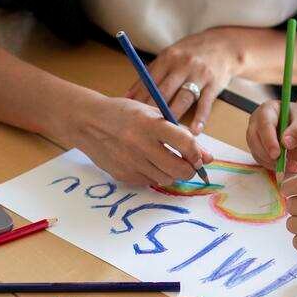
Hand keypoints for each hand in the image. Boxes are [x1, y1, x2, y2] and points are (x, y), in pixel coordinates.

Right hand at [73, 96, 213, 187]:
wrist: (88, 122)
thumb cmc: (124, 114)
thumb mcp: (152, 115)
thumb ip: (180, 134)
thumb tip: (208, 157)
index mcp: (150, 124)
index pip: (185, 144)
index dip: (197, 153)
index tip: (199, 156)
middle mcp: (140, 144)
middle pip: (179, 169)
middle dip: (190, 170)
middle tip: (188, 165)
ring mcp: (130, 162)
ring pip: (166, 179)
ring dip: (172, 173)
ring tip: (166, 161)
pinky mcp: (123, 175)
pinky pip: (149, 182)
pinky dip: (154, 175)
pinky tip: (148, 163)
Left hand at [124, 29, 243, 133]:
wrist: (223, 45)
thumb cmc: (190, 53)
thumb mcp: (169, 56)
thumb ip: (149, 75)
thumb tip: (127, 97)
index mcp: (168, 57)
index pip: (150, 81)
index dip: (140, 99)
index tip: (132, 116)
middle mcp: (183, 64)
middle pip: (164, 91)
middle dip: (153, 110)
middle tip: (144, 128)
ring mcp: (199, 74)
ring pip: (183, 98)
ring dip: (174, 116)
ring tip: (166, 132)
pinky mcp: (214, 83)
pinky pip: (205, 103)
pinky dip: (200, 118)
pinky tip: (194, 131)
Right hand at [247, 101, 296, 174]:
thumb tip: (286, 143)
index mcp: (267, 110)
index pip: (264, 125)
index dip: (268, 140)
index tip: (277, 154)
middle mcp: (257, 123)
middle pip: (254, 139)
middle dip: (268, 154)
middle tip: (284, 165)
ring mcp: (256, 137)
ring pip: (257, 152)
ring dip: (273, 163)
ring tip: (293, 166)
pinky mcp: (258, 150)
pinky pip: (262, 161)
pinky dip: (274, 167)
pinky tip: (289, 167)